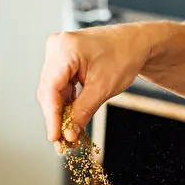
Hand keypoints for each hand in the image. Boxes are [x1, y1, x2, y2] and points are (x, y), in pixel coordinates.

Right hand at [36, 24, 156, 153]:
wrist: (136, 42)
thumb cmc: (124, 56)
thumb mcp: (103, 88)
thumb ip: (83, 111)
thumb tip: (69, 133)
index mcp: (65, 49)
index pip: (51, 89)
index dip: (51, 116)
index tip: (55, 137)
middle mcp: (56, 47)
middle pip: (48, 91)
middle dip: (55, 117)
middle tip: (62, 142)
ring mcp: (57, 52)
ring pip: (51, 90)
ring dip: (60, 112)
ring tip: (68, 133)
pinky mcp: (62, 59)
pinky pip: (58, 85)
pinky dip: (65, 102)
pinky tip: (70, 117)